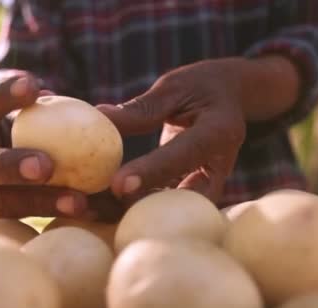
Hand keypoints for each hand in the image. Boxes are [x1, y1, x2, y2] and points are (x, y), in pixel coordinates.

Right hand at [0, 74, 100, 223]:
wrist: (6, 169)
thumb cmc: (31, 131)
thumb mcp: (36, 116)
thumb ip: (55, 111)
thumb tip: (104, 114)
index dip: (4, 94)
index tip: (35, 87)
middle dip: (9, 165)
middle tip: (45, 166)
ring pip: (0, 200)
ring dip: (40, 201)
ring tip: (79, 201)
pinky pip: (16, 220)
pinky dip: (51, 217)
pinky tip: (85, 214)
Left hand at [98, 58, 252, 203]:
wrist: (230, 101)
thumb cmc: (201, 86)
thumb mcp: (174, 87)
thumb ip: (141, 108)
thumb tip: (99, 117)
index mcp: (219, 132)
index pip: (183, 155)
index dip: (152, 171)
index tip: (118, 184)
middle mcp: (219, 166)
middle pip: (179, 198)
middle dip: (136, 206)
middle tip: (93, 207)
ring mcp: (208, 184)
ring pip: (169, 209)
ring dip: (129, 212)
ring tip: (87, 210)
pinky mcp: (193, 193)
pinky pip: (163, 207)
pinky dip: (132, 208)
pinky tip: (99, 207)